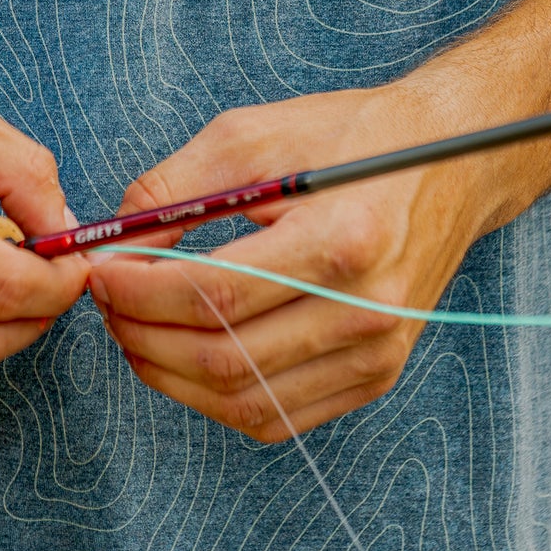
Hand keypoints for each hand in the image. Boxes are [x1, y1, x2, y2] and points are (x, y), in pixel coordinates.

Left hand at [87, 86, 497, 441]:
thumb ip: (173, 189)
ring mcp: (377, 354)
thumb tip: (111, 245)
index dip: (138, 292)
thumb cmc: (351, 140)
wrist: (451, 164)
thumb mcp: (253, 135)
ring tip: (134, 325)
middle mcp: (368, 310)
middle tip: (106, 300)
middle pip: (222, 357)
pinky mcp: (375, 377)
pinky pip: (272, 415)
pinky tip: (182, 355)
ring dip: (166, 372)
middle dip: (140, 334)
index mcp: (343, 239)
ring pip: (241, 400)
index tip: (99, 271)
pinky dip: (210, 396)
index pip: (214, 295)